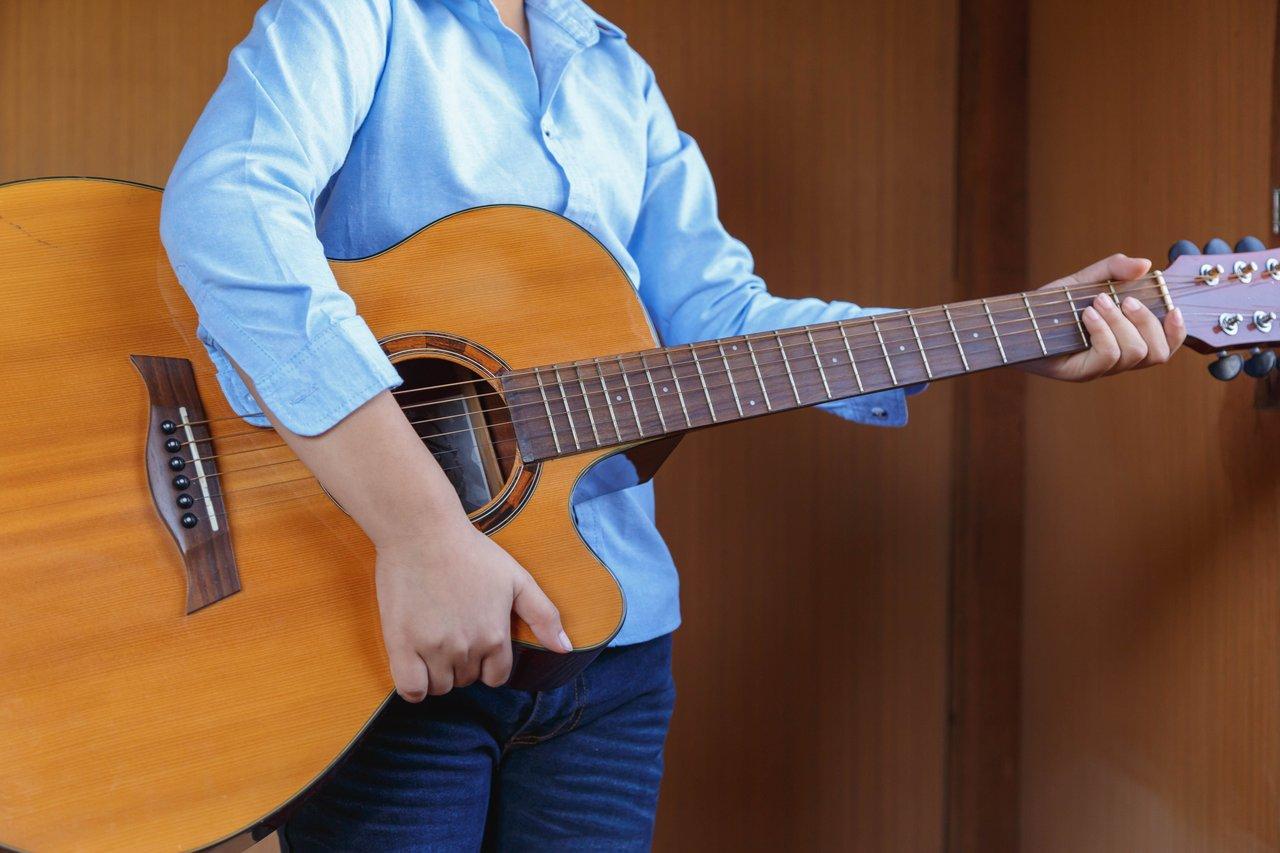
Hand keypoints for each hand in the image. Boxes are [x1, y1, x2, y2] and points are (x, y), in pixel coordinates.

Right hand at [377, 517, 571, 700]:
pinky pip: (410, 689)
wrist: (423, 532)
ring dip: (436, 674)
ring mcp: (433, 648)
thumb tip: (565, 649)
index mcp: (495, 635)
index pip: (495, 677)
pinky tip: (413, 664)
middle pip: (466, 680)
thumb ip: (544, 615)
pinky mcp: (402, 645)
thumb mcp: (517, 579)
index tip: (474, 641)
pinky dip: (413, 685)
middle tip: (450, 631)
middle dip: (461, 664)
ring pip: (439, 687)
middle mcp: (467, 647)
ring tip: (431, 642)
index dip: (486, 664)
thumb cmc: (470, 552)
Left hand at [1019, 253, 1185, 381]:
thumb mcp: (1084, 281)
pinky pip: (1107, 357)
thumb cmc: (1050, 305)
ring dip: (1121, 324)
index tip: (1173, 308)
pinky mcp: (1079, 373)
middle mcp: (1117, 359)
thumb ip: (1113, 269)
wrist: (1013, 322)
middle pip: (1157, 354)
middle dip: (1147, 322)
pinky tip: (1087, 316)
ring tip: (1097, 303)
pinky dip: (1104, 332)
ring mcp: (1098, 369)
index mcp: (1126, 340)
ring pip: (1134, 355)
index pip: (1166, 346)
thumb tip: (1145, 264)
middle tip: (1125, 300)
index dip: (1178, 332)